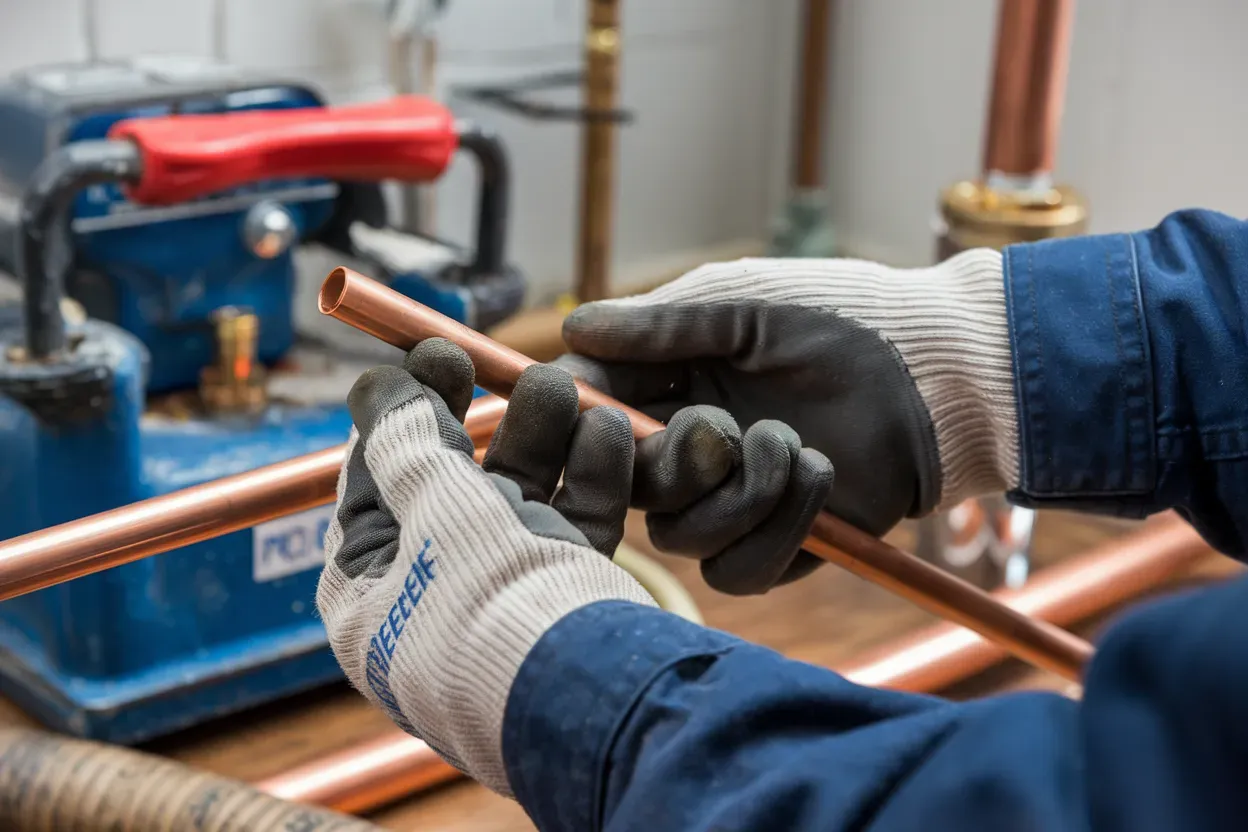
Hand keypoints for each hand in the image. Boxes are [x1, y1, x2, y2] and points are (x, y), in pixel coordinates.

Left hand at [316, 338, 653, 794]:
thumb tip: (374, 390)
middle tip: (510, 366)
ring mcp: (501, 602)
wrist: (589, 705)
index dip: (403, 410)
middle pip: (453, 485)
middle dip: (488, 423)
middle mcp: (430, 597)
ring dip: (546, 442)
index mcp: (367, 590)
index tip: (435, 355)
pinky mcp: (564, 605)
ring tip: (570, 390)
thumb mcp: (433, 513)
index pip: (374, 481)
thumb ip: (408, 445)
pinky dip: (590, 482)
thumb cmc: (490, 613)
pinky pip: (570, 529)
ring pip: (521, 501)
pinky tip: (607, 435)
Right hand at [556, 249, 1016, 593]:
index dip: (583, 421)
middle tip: (722, 430)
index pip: (598, 415)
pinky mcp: (784, 543)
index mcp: (675, 386)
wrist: (937, 368)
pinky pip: (740, 572)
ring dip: (734, 495)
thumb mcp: (744, 306)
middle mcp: (696, 448)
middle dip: (669, 464)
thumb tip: (573, 325)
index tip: (587, 412)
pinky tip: (817, 477)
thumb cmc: (842, 319)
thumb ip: (661, 325)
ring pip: (679, 538)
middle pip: (630, 489)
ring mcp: (737, 500)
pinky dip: (775, 528)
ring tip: (792, 444)